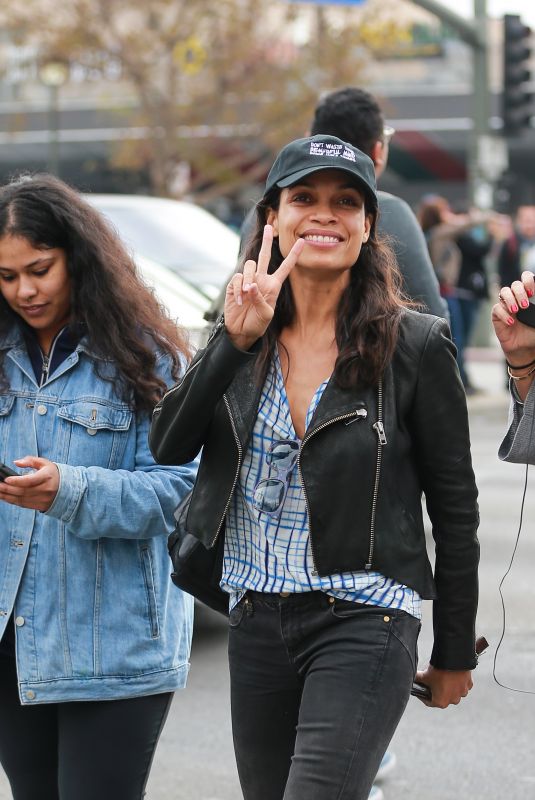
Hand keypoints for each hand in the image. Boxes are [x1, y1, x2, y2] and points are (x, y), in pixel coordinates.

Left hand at [0, 456, 59, 511]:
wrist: (67, 488)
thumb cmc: (52, 474)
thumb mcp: (44, 463)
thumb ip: (30, 461)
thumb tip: (16, 462)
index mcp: (47, 477)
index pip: (30, 481)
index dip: (17, 481)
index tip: (6, 479)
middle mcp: (45, 489)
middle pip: (23, 491)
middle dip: (8, 489)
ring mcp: (42, 499)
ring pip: (21, 499)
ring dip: (7, 496)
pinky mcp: (39, 506)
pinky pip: (23, 504)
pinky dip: (12, 501)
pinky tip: (4, 497)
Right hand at [224, 224, 303, 350]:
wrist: (241, 330)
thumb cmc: (257, 324)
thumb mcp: (266, 315)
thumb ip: (260, 299)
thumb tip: (251, 285)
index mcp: (273, 285)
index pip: (285, 267)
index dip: (294, 255)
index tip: (303, 242)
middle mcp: (261, 279)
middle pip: (264, 256)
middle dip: (266, 241)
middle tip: (269, 227)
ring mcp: (247, 281)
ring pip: (249, 266)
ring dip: (248, 278)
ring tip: (246, 293)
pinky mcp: (234, 285)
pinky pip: (237, 278)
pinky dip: (238, 289)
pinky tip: (240, 301)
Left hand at [414, 665, 472, 708]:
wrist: (453, 658)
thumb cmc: (438, 670)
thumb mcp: (424, 675)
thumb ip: (417, 680)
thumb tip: (412, 679)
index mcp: (440, 702)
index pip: (429, 702)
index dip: (423, 695)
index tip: (421, 690)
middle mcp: (453, 700)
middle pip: (442, 697)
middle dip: (437, 690)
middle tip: (432, 682)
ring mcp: (462, 693)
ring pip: (454, 692)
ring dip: (449, 687)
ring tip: (443, 677)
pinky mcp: (468, 684)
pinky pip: (462, 685)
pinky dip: (458, 681)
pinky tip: (453, 674)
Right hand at [492, 271, 534, 363]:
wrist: (524, 348)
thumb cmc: (533, 333)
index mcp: (527, 295)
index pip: (526, 278)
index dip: (528, 280)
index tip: (532, 292)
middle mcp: (515, 298)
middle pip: (515, 285)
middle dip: (520, 292)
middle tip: (525, 305)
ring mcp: (505, 306)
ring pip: (504, 292)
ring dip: (510, 299)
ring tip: (517, 310)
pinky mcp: (496, 316)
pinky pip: (497, 309)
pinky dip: (504, 314)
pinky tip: (511, 322)